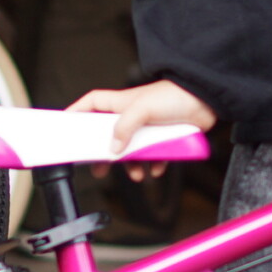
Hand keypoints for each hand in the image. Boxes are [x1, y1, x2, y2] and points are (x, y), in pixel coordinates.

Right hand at [65, 80, 214, 178]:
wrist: (206, 100)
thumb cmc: (174, 96)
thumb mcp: (142, 109)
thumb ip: (124, 127)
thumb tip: (113, 148)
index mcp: (120, 103)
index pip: (90, 104)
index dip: (76, 112)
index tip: (65, 126)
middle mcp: (131, 114)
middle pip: (108, 135)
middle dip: (103, 153)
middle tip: (97, 167)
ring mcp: (147, 126)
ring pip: (131, 150)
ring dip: (132, 165)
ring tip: (135, 175)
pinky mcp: (163, 137)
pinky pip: (153, 156)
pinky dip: (153, 165)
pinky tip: (156, 170)